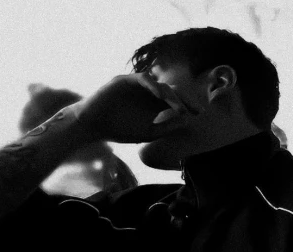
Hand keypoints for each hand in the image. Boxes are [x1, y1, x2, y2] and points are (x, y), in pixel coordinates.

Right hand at [70, 72, 200, 143]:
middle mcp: (149, 93)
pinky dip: (153, 86)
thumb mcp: (147, 133)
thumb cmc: (119, 130)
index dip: (188, 106)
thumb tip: (187, 121)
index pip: (176, 102)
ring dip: (171, 97)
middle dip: (185, 100)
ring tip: (180, 108)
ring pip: (160, 86)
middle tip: (196, 109)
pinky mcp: (125, 80)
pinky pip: (143, 79)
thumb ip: (166, 128)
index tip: (199, 114)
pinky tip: (161, 95)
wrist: (94, 126)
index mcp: (155, 104)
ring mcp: (138, 85)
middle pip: (172, 91)